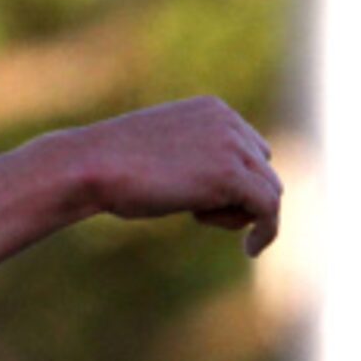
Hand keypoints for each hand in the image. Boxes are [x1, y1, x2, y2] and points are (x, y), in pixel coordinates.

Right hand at [68, 96, 282, 255]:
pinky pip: (269, 207)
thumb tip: (204, 185)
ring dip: (240, 215)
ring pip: (268, 190)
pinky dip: (267, 232)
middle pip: (263, 170)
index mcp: (213, 110)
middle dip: (239, 198)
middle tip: (198, 214)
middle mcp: (229, 122)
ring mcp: (232, 146)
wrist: (92, 165)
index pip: (250, 150)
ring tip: (199, 218)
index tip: (204, 203)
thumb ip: (189, 160)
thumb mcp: (158, 153)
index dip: (233, 182)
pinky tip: (251, 250)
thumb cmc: (110, 167)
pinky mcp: (230, 176)